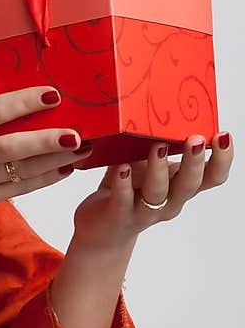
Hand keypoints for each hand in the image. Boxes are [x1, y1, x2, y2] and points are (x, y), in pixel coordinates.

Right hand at [0, 71, 94, 236]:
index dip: (25, 102)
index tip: (53, 94)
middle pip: (14, 146)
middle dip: (49, 138)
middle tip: (79, 130)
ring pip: (22, 171)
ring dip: (56, 160)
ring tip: (84, 149)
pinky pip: (18, 190)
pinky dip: (43, 180)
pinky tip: (64, 170)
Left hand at [69, 132, 233, 252]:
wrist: (103, 228)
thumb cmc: (129, 187)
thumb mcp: (147, 162)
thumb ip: (159, 142)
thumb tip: (164, 99)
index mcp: (181, 186)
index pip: (212, 177)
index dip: (222, 159)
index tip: (224, 135)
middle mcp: (170, 201)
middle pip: (189, 185)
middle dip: (195, 162)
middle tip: (195, 139)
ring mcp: (145, 211)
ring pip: (158, 193)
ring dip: (158, 169)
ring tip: (157, 146)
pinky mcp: (119, 216)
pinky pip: (123, 200)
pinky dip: (123, 183)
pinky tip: (123, 167)